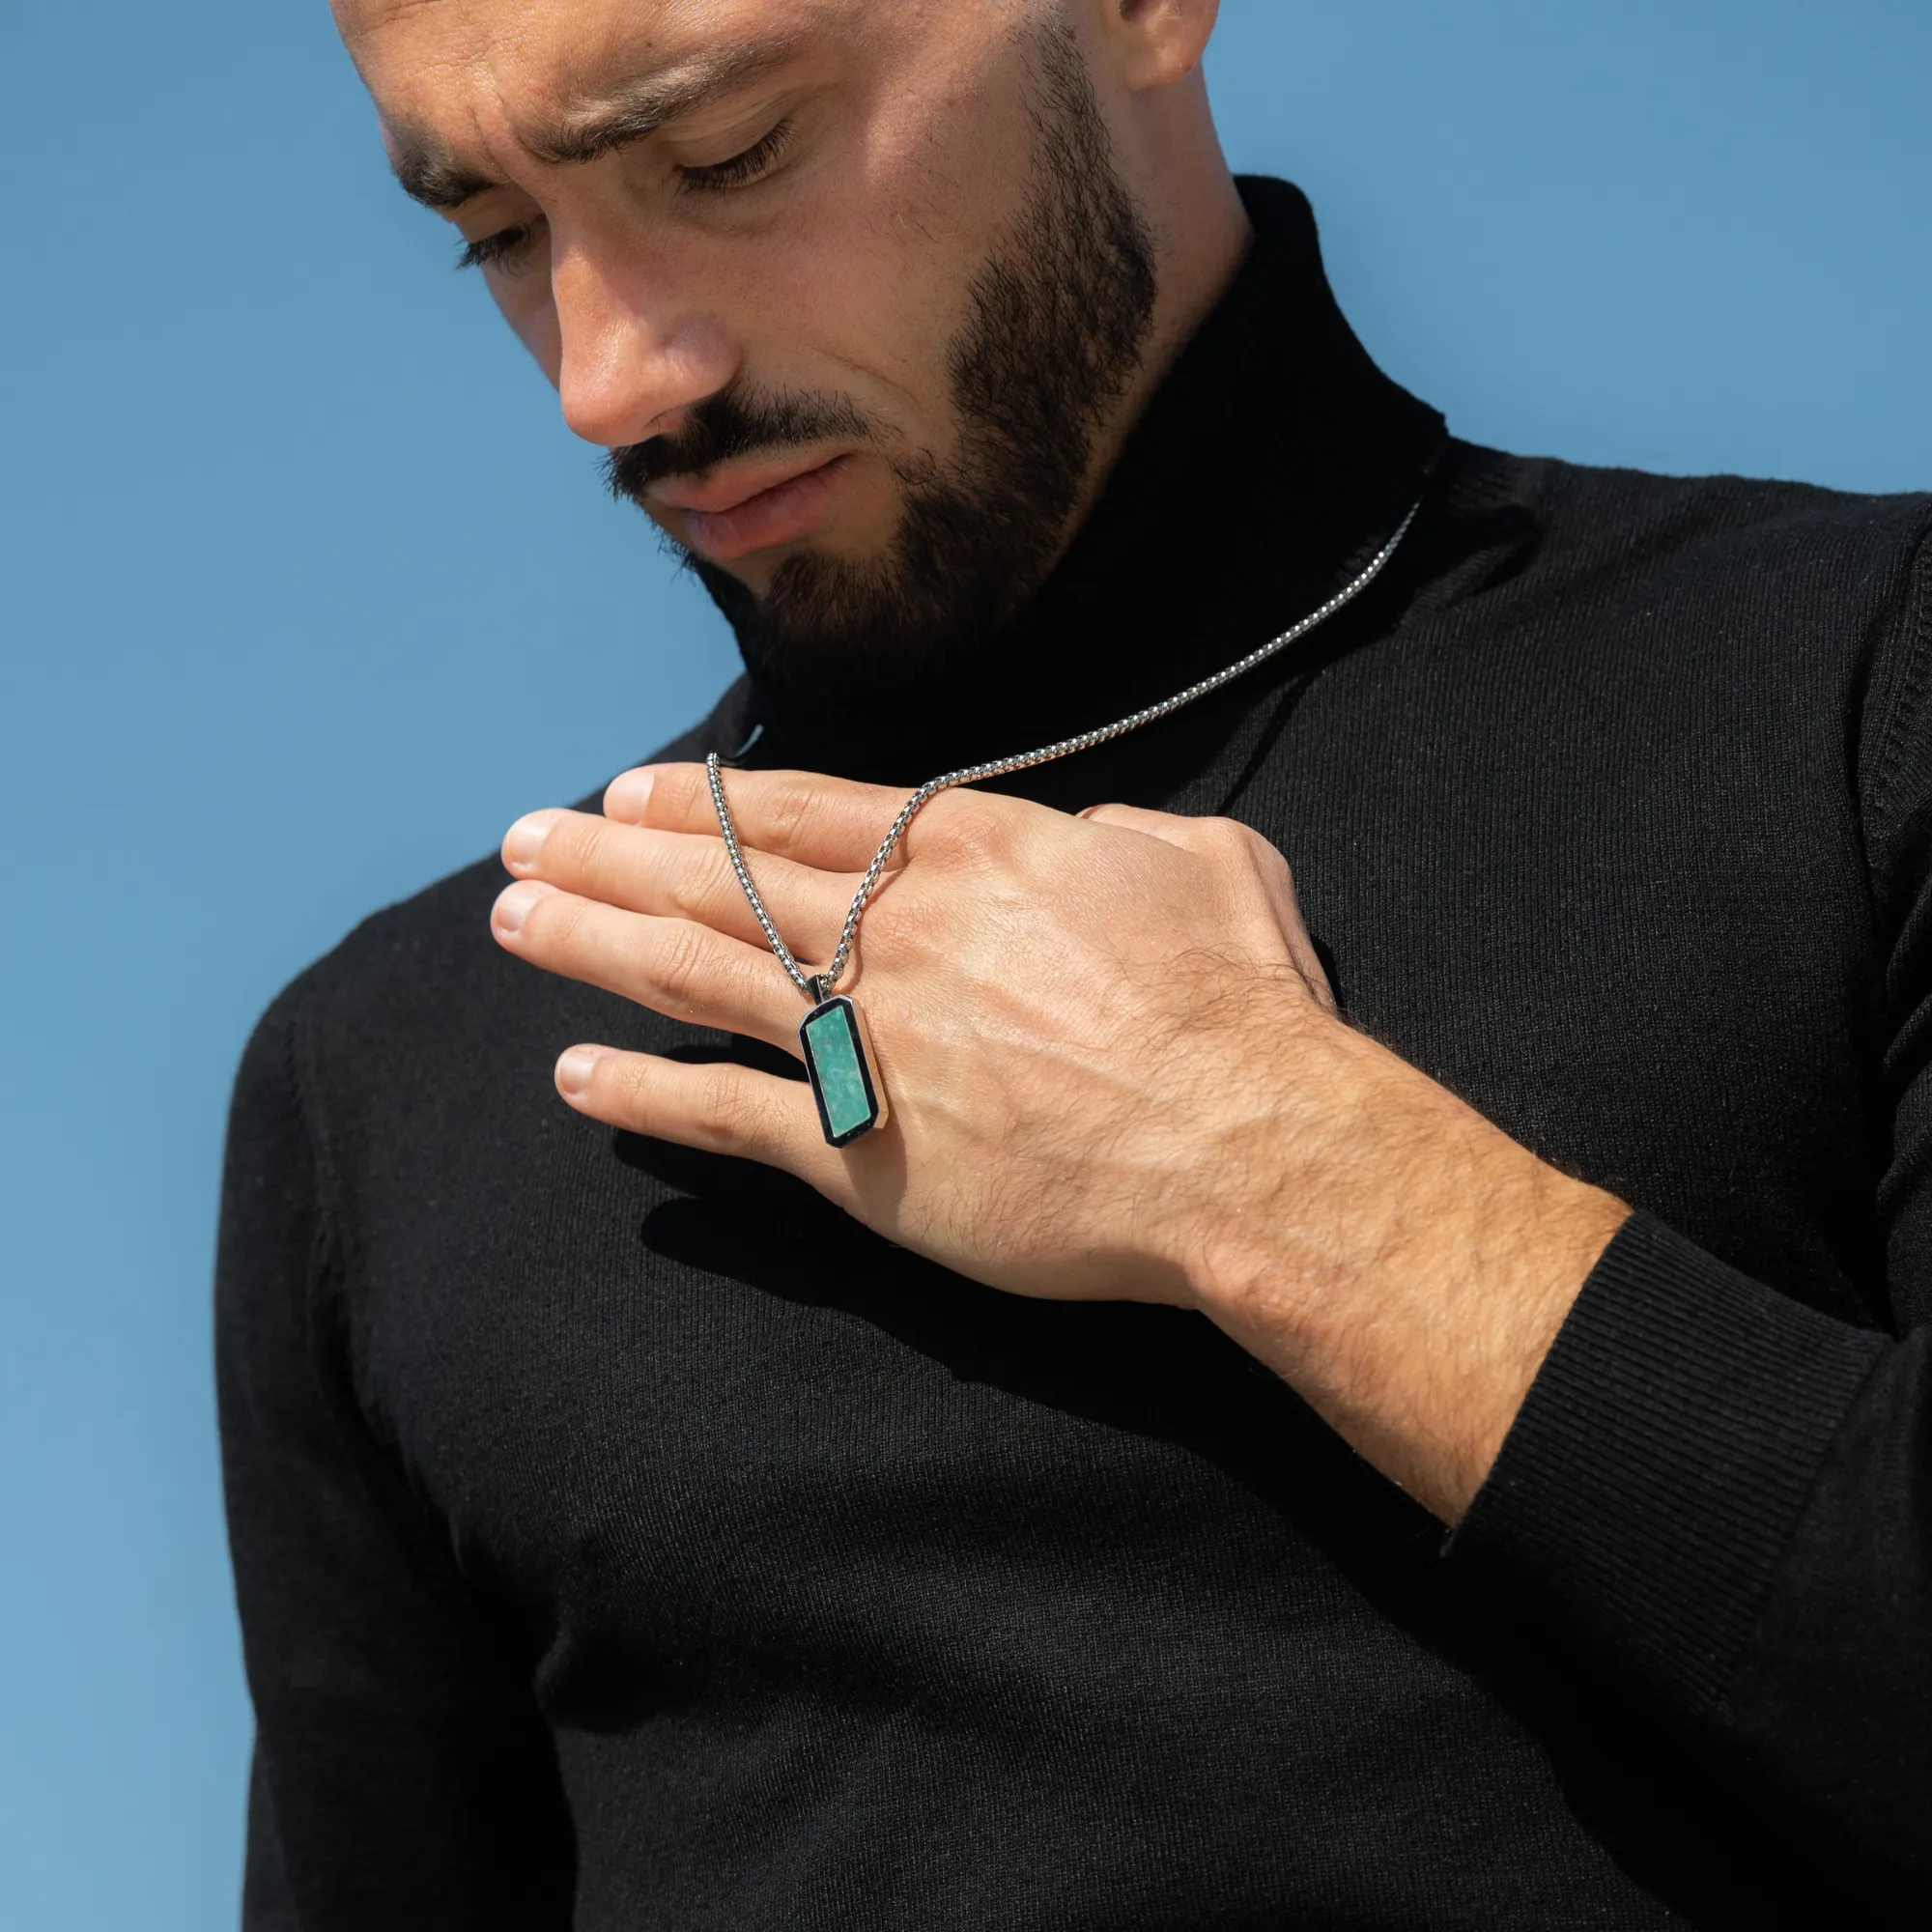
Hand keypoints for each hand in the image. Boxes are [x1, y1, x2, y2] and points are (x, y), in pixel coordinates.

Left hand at [492, 763, 1626, 1519]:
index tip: (627, 791)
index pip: (799, 815)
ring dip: (594, 943)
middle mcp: (891, 933)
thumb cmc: (1237, 1000)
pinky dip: (645, 1095)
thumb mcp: (1206, 857)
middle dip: (610, 854)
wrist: (1243, 1143)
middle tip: (524, 839)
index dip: (702, 802)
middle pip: (718, 880)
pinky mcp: (860, 1150)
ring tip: (512, 919)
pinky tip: (575, 1079)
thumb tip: (1090, 837)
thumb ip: (1118, 833)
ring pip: (694, 975)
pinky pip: (726, 1113)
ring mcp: (864, 1040)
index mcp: (969, 855)